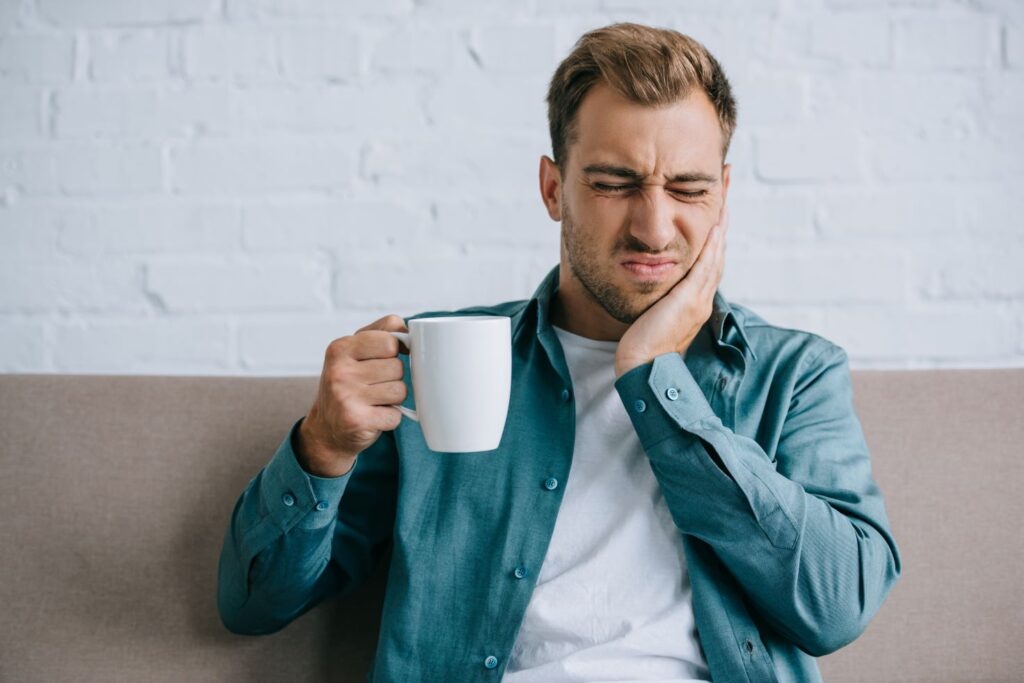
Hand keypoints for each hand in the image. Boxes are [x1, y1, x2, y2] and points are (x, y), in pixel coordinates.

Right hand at [296, 314, 409, 476]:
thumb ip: (382, 333)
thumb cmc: (348, 384)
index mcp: (340, 348)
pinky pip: (396, 415)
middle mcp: (340, 371)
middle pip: (397, 367)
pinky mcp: (357, 421)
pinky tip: (373, 416)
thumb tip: (413, 334)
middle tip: (374, 385)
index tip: (386, 358)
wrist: (326, 428)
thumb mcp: (354, 352)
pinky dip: (390, 418)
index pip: (390, 339)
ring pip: (400, 390)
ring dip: (393, 398)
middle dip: (393, 377)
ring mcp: (346, 397)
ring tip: (374, 400)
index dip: (395, 350)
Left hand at [614, 203, 728, 377]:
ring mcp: (699, 301)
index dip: (714, 246)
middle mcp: (702, 302)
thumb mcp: (654, 319)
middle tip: (725, 205)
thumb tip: (653, 294)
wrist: (641, 367)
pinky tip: (715, 227)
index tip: (715, 224)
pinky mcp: (689, 300)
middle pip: (718, 260)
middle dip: (721, 232)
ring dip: (721, 231)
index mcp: (695, 307)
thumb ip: (659, 305)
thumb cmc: (641, 348)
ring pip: (716, 259)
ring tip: (725, 207)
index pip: (709, 270)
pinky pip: (706, 266)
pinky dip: (712, 246)